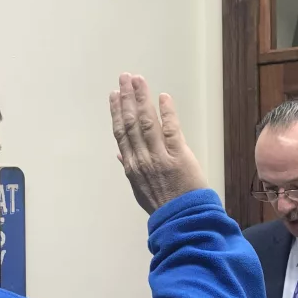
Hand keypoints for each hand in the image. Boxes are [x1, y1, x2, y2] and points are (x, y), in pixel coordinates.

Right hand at [109, 73, 206, 213]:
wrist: (183, 220)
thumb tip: (120, 155)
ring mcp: (159, 156)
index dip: (116, 112)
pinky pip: (170, 129)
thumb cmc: (163, 205)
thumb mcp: (139, 191)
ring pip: (146, 122)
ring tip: (138, 80)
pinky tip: (163, 97)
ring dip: (141, 99)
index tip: (114, 95)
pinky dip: (166, 112)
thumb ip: (130, 170)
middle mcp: (141, 159)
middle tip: (124, 77)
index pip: (121, 134)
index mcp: (131, 167)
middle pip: (130, 123)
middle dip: (126, 98)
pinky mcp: (178, 155)